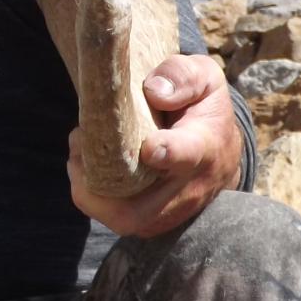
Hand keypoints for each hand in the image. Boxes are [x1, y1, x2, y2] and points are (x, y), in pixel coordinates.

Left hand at [66, 53, 242, 237]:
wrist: (219, 155)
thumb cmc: (204, 108)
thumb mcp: (204, 78)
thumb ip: (182, 77)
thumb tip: (154, 92)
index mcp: (203, 145)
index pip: (186, 153)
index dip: (167, 152)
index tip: (149, 147)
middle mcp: (187, 188)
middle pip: (137, 207)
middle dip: (98, 180)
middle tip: (81, 139)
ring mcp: (168, 213)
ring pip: (119, 216)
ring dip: (88, 185)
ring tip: (82, 146)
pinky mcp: (151, 224)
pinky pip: (112, 216)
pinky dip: (91, 192)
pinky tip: (90, 162)